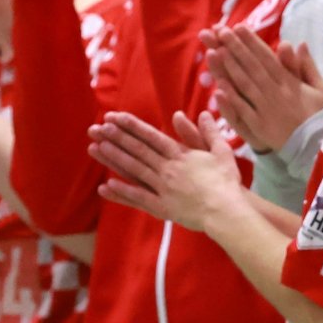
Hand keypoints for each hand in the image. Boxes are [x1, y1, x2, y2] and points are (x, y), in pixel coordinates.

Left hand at [88, 111, 243, 232]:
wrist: (227, 210)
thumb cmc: (227, 181)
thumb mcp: (222, 152)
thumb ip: (209, 132)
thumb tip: (203, 113)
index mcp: (180, 155)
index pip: (151, 136)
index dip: (131, 125)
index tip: (114, 117)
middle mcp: (167, 169)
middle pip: (138, 150)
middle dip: (116, 137)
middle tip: (97, 128)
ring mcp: (163, 188)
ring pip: (134, 170)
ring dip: (114, 158)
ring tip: (95, 148)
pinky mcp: (162, 207)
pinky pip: (139, 198)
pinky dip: (122, 191)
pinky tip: (106, 186)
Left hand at [202, 27, 322, 152]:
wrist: (315, 146)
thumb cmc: (319, 116)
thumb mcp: (320, 89)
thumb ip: (308, 66)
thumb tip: (300, 43)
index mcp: (290, 82)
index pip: (267, 58)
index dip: (252, 42)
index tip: (239, 27)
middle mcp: (275, 93)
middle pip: (252, 67)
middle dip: (236, 48)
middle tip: (221, 32)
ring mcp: (265, 109)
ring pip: (245, 85)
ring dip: (229, 68)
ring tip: (215, 51)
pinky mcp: (258, 126)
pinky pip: (242, 110)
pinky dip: (231, 99)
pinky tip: (218, 87)